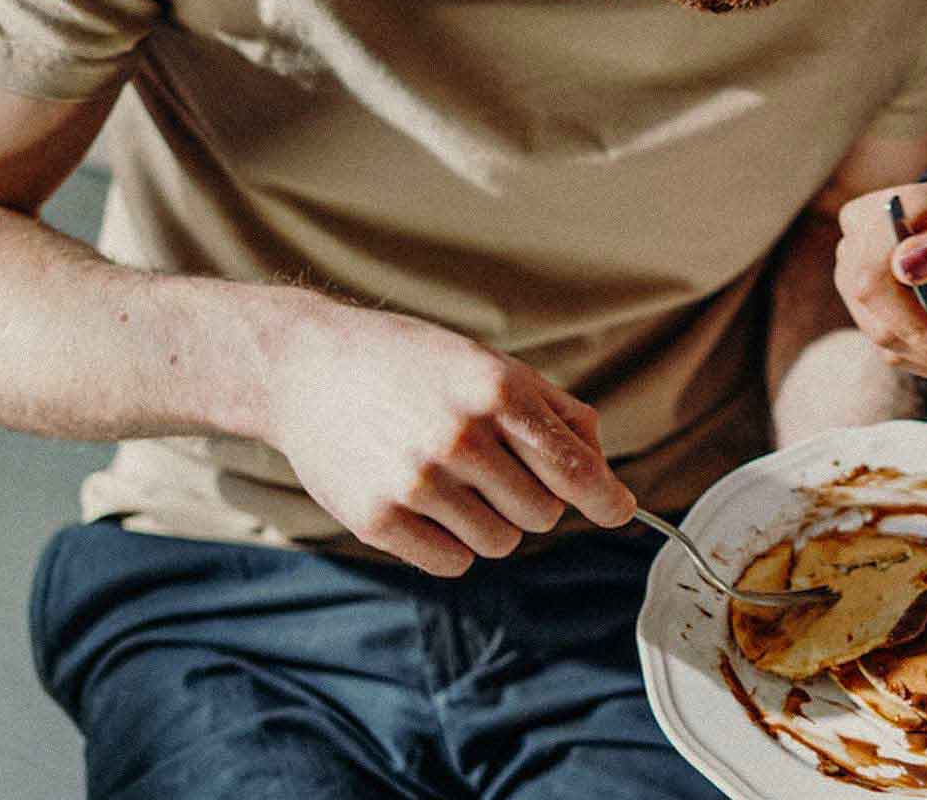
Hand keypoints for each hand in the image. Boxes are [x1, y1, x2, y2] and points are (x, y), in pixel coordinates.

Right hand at [263, 303, 635, 575]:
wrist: (307, 366)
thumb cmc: (414, 365)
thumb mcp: (492, 365)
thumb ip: (556, 413)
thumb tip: (603, 472)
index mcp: (497, 392)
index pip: (574, 468)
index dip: (605, 498)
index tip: (619, 511)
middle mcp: (460, 437)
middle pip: (543, 514)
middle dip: (532, 499)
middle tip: (496, 470)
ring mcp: (415, 482)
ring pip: (501, 543)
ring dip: (491, 522)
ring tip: (455, 481)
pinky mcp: (377, 519)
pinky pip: (452, 562)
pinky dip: (451, 544)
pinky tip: (427, 504)